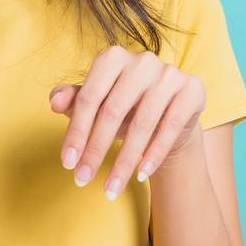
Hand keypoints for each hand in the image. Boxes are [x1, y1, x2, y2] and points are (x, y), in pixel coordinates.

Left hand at [49, 44, 204, 198]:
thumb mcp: (96, 104)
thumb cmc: (123, 108)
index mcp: (113, 57)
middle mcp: (142, 60)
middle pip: (113, 111)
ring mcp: (169, 74)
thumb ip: (73, 100)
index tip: (67, 164)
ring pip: (141, 124)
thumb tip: (54, 101)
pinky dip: (153, 155)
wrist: (168, 115)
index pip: (89, 98)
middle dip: (95, 150)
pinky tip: (140, 176)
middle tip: (82, 180)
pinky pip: (169, 127)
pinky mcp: (192, 90)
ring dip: (124, 162)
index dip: (76, 132)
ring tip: (110, 189)